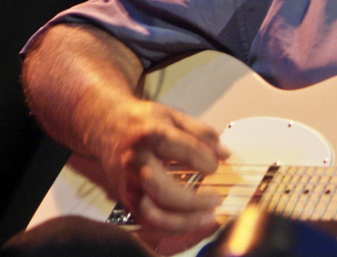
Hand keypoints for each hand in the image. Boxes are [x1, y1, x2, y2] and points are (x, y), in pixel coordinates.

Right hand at [96, 98, 229, 233]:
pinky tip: (191, 221)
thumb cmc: (143, 121)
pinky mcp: (126, 198)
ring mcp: (129, 184)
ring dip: (184, 220)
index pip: (183, 149)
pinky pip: (149, 221)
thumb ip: (201, 132)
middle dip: (194, 200)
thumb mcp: (173, 115)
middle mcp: (136, 162)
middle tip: (217, 199)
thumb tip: (224, 153)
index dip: (205, 159)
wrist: (105, 127)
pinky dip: (171, 227)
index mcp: (151, 135)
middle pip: (165, 190)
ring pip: (155, 213)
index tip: (217, 165)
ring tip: (207, 216)